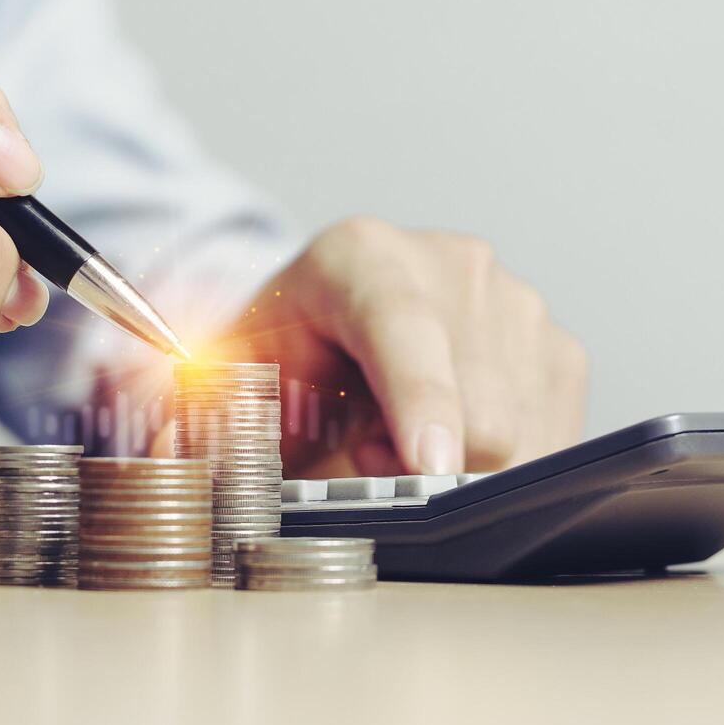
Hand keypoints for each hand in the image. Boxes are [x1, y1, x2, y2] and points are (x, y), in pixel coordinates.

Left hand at [212, 218, 586, 476]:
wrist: (326, 331)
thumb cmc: (277, 361)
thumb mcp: (219, 378)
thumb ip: (188, 403)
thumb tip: (167, 438)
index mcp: (361, 255)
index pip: (404, 327)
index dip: (420, 400)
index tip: (427, 464)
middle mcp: (451, 262)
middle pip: (475, 410)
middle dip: (421, 467)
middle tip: (362, 455)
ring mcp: (515, 300)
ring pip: (519, 434)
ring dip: (456, 469)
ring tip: (398, 438)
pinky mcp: (556, 346)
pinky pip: (550, 440)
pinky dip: (497, 466)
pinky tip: (446, 440)